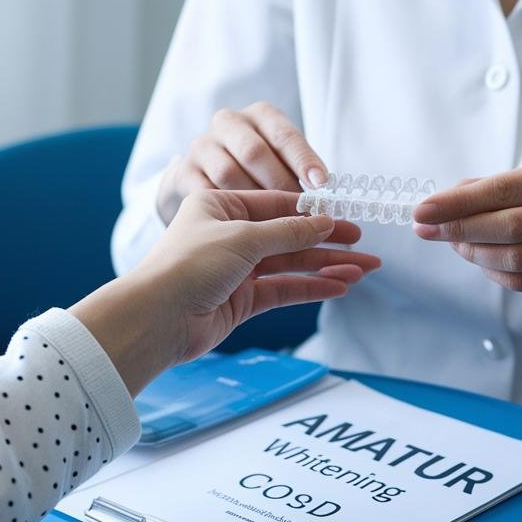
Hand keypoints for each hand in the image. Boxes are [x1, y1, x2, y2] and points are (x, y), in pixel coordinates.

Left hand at [72, 190, 379, 393]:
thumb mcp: (243, 237)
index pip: (276, 203)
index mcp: (220, 206)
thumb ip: (288, 231)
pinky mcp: (240, 301)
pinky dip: (311, 287)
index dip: (313, 212)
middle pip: (287, 235)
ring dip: (326, 266)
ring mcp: (235, 270)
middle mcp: (228, 235)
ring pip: (290, 265)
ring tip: (364, 270)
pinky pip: (283, 289)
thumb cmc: (189, 265)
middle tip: (364, 245)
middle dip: (327, 241)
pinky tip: (340, 286)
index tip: (347, 217)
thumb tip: (325, 222)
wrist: (156, 318)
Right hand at [157, 103, 327, 223]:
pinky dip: (223, 212)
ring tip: (273, 225)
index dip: (303, 160)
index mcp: (261, 116)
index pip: (284, 134)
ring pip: (227, 172)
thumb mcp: (280, 163)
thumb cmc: (256, 174)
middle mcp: (229, 124)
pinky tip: (239, 229)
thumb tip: (328, 203)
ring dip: (251, 200)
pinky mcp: (184, 171)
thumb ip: (301, 176)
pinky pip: (203, 192)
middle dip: (278, 184)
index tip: (321, 184)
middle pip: (253, 151)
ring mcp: (202, 146)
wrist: (205, 180)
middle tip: (298, 212)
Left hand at [410, 160, 521, 344]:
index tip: (422, 210)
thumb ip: (491, 187)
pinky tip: (481, 260)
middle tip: (425, 231)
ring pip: (514, 260)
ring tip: (454, 243)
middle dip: (458, 229)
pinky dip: (493, 273)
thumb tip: (443, 201)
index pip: (502, 190)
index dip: (458, 203)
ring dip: (473, 253)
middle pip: (508, 227)